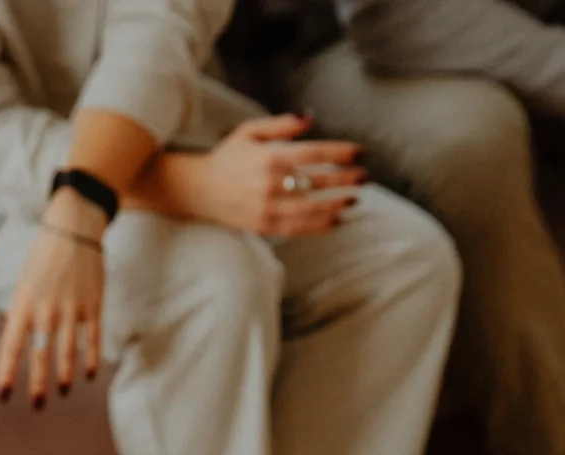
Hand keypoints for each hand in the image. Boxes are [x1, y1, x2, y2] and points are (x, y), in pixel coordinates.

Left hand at [0, 189, 105, 406]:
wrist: (73, 228)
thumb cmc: (43, 258)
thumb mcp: (23, 283)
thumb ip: (18, 313)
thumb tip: (6, 339)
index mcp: (24, 303)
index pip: (11, 345)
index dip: (6, 372)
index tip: (3, 395)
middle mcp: (46, 309)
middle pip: (40, 354)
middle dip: (37, 383)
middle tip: (36, 405)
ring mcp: (72, 308)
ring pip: (67, 351)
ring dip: (64, 375)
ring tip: (62, 392)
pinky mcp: (94, 305)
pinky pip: (93, 339)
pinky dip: (91, 359)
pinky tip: (88, 375)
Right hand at [191, 113, 364, 236]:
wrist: (199, 189)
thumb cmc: (228, 157)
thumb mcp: (250, 132)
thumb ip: (281, 125)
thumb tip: (310, 118)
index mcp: (269, 156)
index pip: (314, 154)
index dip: (340, 153)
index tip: (360, 153)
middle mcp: (270, 183)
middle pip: (317, 181)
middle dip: (345, 179)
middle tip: (365, 178)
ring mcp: (267, 207)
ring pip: (311, 208)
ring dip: (336, 205)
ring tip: (354, 200)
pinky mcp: (264, 226)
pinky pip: (298, 228)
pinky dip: (320, 225)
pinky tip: (336, 221)